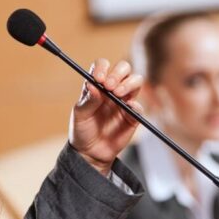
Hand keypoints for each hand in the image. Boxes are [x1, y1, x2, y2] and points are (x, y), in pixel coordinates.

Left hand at [69, 58, 142, 175]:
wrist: (90, 153)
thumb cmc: (82, 131)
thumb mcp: (80, 115)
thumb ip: (88, 100)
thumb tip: (93, 84)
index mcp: (97, 85)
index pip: (103, 66)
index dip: (102, 68)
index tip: (99, 79)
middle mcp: (112, 89)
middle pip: (124, 68)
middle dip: (119, 73)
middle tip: (109, 85)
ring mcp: (124, 101)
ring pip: (136, 81)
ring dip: (128, 84)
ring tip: (118, 94)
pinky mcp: (132, 116)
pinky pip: (139, 105)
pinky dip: (135, 104)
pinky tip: (127, 107)